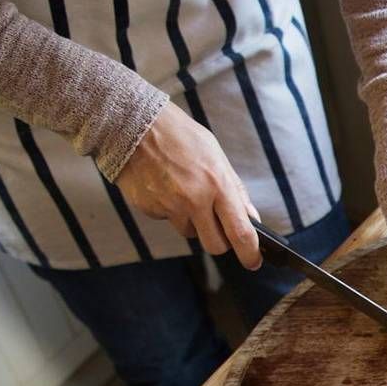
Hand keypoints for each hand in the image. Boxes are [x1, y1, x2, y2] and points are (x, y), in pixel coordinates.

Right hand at [117, 102, 261, 267]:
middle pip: (215, 245)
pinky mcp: (149, 209)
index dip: (250, 253)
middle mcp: (194, 199)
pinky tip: (164, 186)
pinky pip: (167, 220)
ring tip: (184, 191)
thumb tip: (251, 218)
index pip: (240, 232)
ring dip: (193, 221)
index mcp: (217, 184)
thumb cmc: (180, 136)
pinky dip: (170, 210)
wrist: (133, 123)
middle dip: (221, 242)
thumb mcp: (216, 156)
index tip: (253, 262)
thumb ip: (235, 190)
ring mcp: (170, 206)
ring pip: (190, 232)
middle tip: (219, 229)